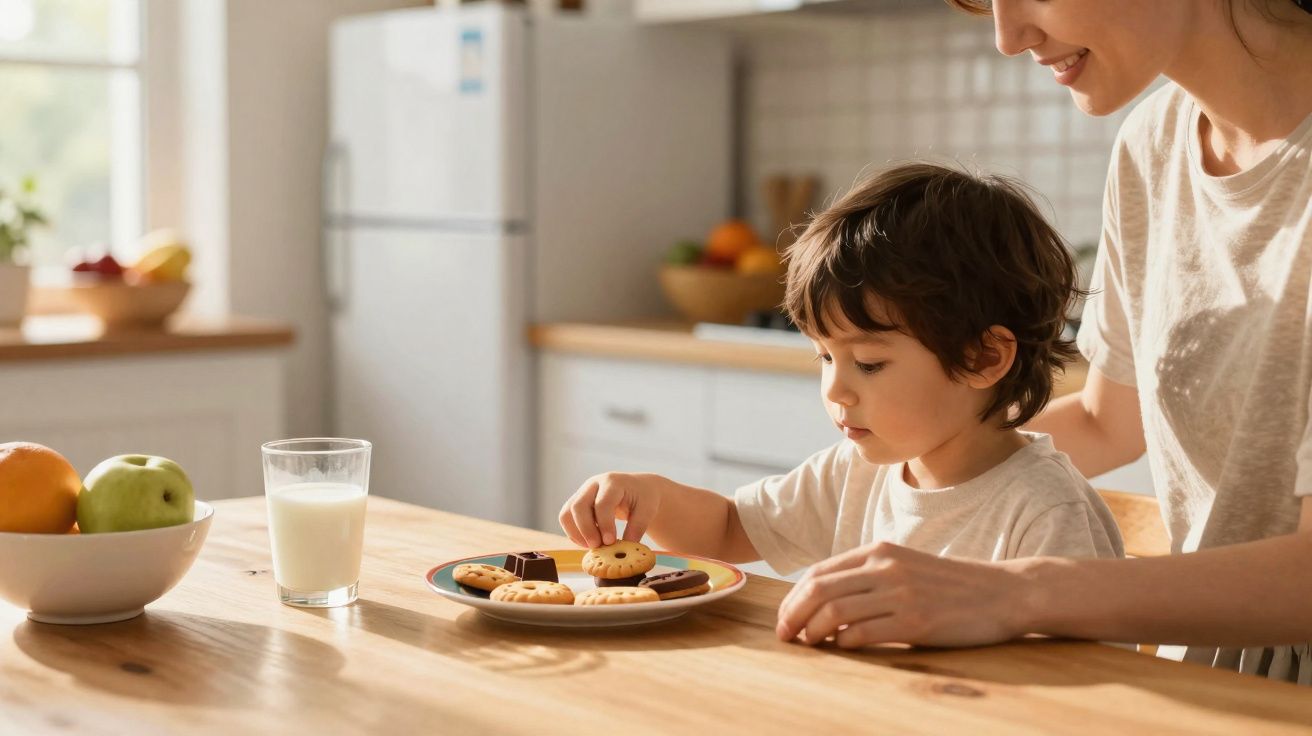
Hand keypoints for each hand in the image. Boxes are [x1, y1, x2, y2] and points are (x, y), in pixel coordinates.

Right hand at [558, 472, 662, 547]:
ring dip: (576, 533)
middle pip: (578, 506)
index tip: (610, 542)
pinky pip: (566, 519)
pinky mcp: (576, 502)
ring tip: (592, 546)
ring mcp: (582, 492)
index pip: (602, 503)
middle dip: (586, 530)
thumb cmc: (643, 498)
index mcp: (613, 482)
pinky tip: (588, 542)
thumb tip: (623, 548)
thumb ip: (637, 527)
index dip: (604, 524)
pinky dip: (574, 533)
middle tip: (597, 546)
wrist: (638, 488)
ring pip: (566, 513)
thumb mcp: (648, 510)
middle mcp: (593, 484)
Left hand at [776, 542, 1032, 647]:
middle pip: (818, 590)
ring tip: (809, 645)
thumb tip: (825, 603)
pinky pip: (864, 634)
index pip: (819, 573)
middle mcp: (885, 568)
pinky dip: (844, 643)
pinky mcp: (916, 621)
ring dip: (813, 632)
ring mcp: (901, 594)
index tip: (785, 619)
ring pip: (835, 612)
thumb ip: (868, 577)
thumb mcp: (905, 567)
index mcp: (879, 552)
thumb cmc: (951, 585)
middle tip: (785, 636)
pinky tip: (842, 649)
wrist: (1005, 591)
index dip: (793, 597)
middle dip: (792, 615)